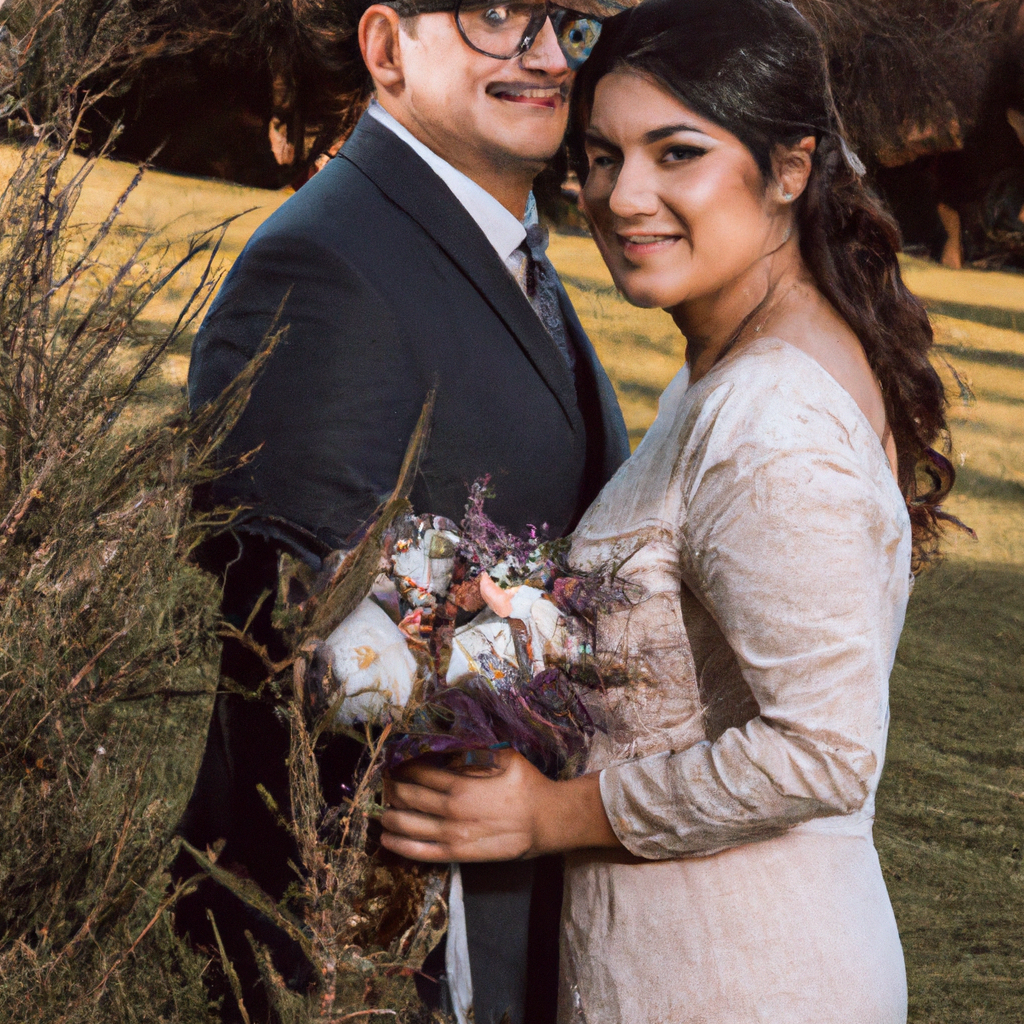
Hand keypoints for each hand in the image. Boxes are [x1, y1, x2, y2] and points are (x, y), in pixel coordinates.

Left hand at [380, 749, 621, 861]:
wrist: (545, 820)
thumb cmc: (526, 784)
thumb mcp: (502, 755)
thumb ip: (473, 751)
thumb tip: (447, 745)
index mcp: (460, 784)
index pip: (418, 772)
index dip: (401, 766)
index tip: (393, 761)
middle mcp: (450, 810)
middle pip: (407, 797)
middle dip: (391, 788)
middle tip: (384, 783)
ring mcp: (452, 835)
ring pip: (407, 824)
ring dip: (388, 814)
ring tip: (381, 808)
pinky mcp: (457, 854)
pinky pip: (420, 852)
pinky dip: (400, 845)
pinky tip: (387, 838)